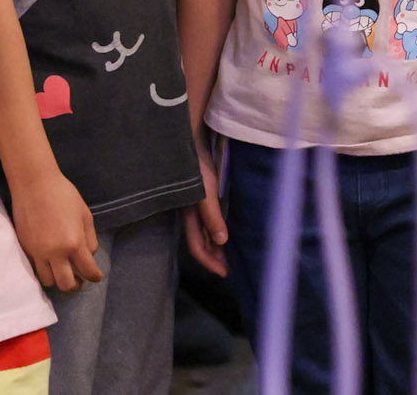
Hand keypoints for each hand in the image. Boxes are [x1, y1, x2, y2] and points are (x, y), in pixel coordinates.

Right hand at [9, 164, 102, 293]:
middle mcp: (55, 253)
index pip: (87, 270)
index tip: (96, 277)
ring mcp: (37, 253)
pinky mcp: (25, 249)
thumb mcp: (85, 215)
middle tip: (79, 278)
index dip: (95, 276)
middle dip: (75, 284)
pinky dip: (44, 270)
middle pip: (66, 284)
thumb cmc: (64, 195)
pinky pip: (35, 269)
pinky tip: (50, 262)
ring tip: (63, 270)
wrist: (34, 185)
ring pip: (48, 281)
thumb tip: (89, 256)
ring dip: (58, 278)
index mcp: (73, 243)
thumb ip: (89, 239)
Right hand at [183, 133, 228, 276]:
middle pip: (199, 243)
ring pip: (202, 233)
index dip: (210, 263)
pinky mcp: (199, 196)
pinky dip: (214, 231)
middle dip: (213, 257)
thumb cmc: (197, 167)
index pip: (197, 248)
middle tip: (229, 268)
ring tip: (228, 254)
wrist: (190, 142)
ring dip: (214, 246)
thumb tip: (221, 242)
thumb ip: (212, 217)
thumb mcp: (206, 193)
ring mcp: (192, 206)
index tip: (225, 273)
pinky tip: (222, 231)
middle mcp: (189, 214)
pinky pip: (205, 221)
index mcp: (188, 216)